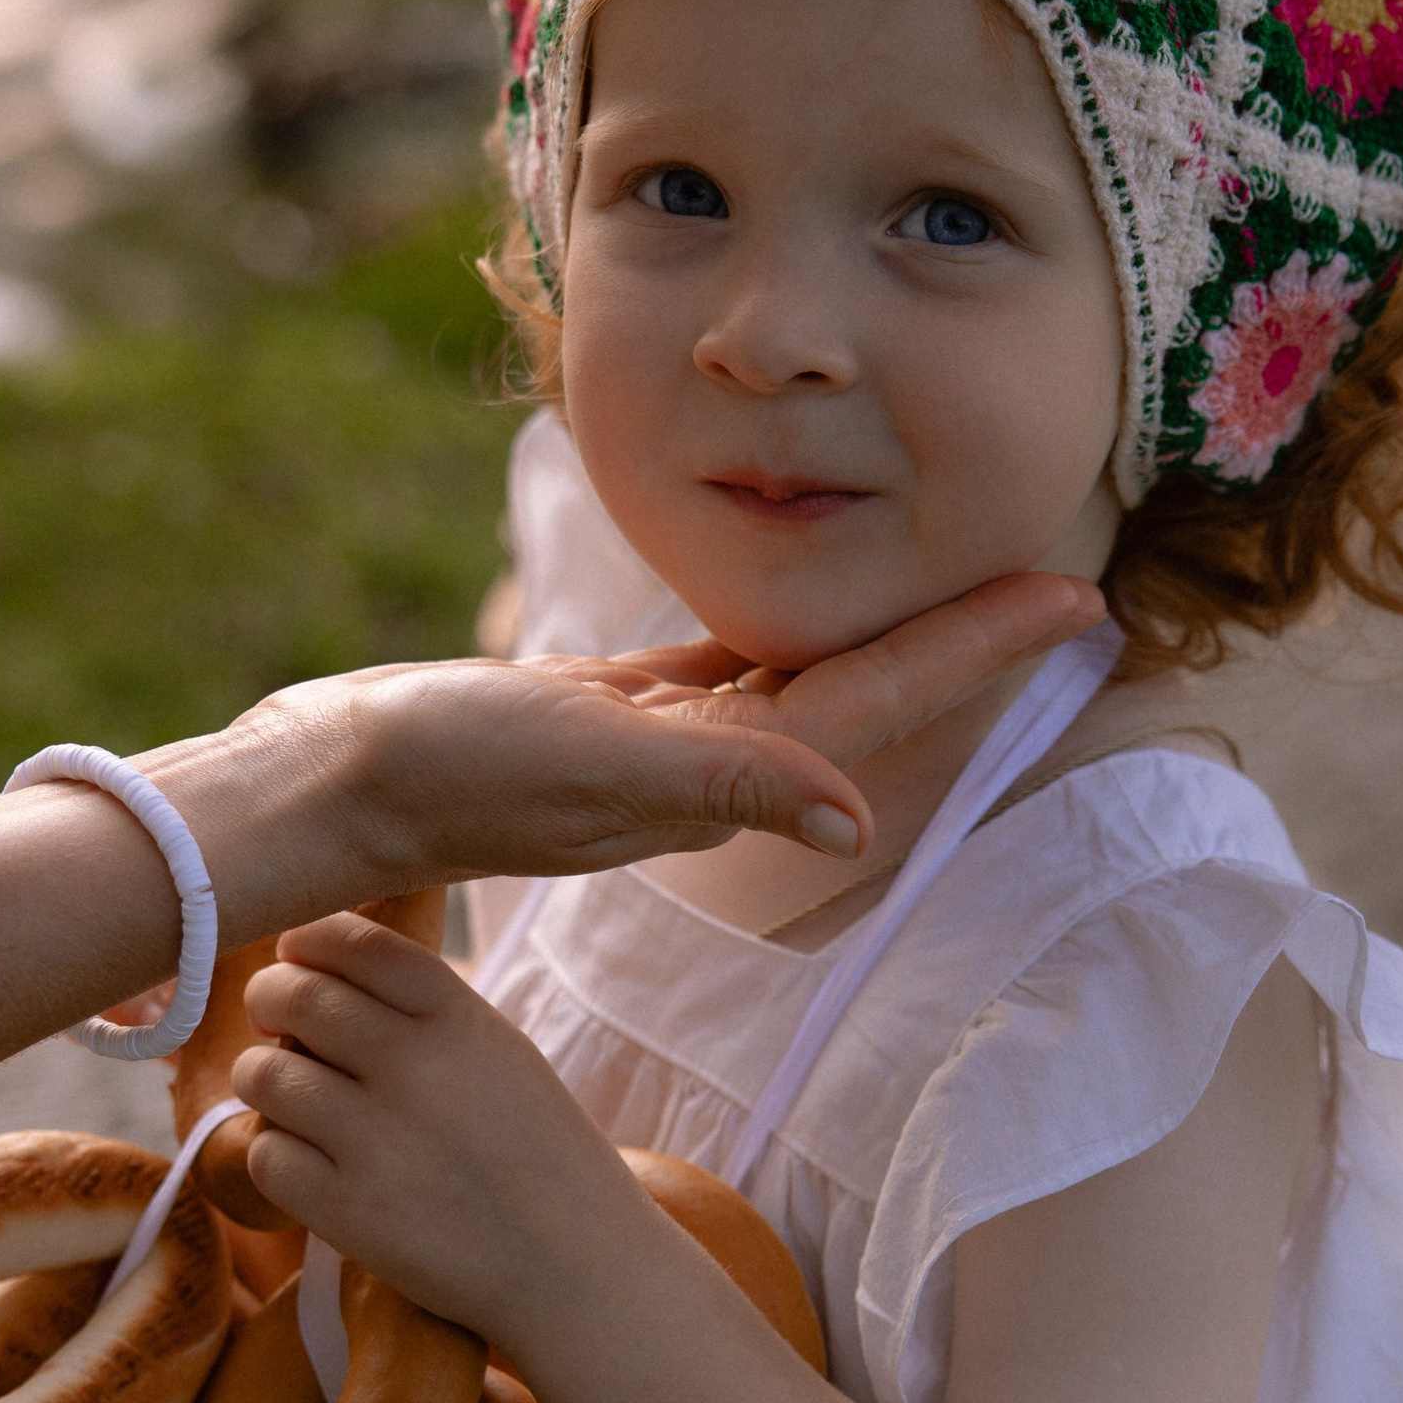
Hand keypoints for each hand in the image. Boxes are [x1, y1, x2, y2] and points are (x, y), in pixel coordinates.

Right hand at [148, 569, 1106, 932]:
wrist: (327, 792)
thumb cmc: (450, 774)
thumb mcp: (591, 768)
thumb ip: (725, 786)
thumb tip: (857, 817)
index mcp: (719, 770)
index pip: (880, 699)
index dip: (976, 651)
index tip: (1076, 603)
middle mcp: (702, 764)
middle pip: (865, 687)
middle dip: (960, 639)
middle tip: (1060, 585)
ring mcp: (649, 742)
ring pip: (796, 679)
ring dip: (878, 636)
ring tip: (954, 587)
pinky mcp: (593, 713)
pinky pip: (711, 670)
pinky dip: (766, 636)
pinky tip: (790, 605)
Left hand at [235, 913, 641, 1350]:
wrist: (578, 1269)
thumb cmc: (540, 1160)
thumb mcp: (503, 1055)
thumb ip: (425, 1012)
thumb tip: (322, 976)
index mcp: (459, 1019)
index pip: (355, 943)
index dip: (308, 943)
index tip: (296, 956)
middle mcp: (414, 1066)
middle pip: (294, 998)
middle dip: (268, 1002)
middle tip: (272, 1023)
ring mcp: (377, 1139)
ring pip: (263, 1075)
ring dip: (264, 1080)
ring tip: (292, 1099)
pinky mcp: (348, 1211)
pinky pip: (266, 1155)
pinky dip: (276, 1154)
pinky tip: (308, 1163)